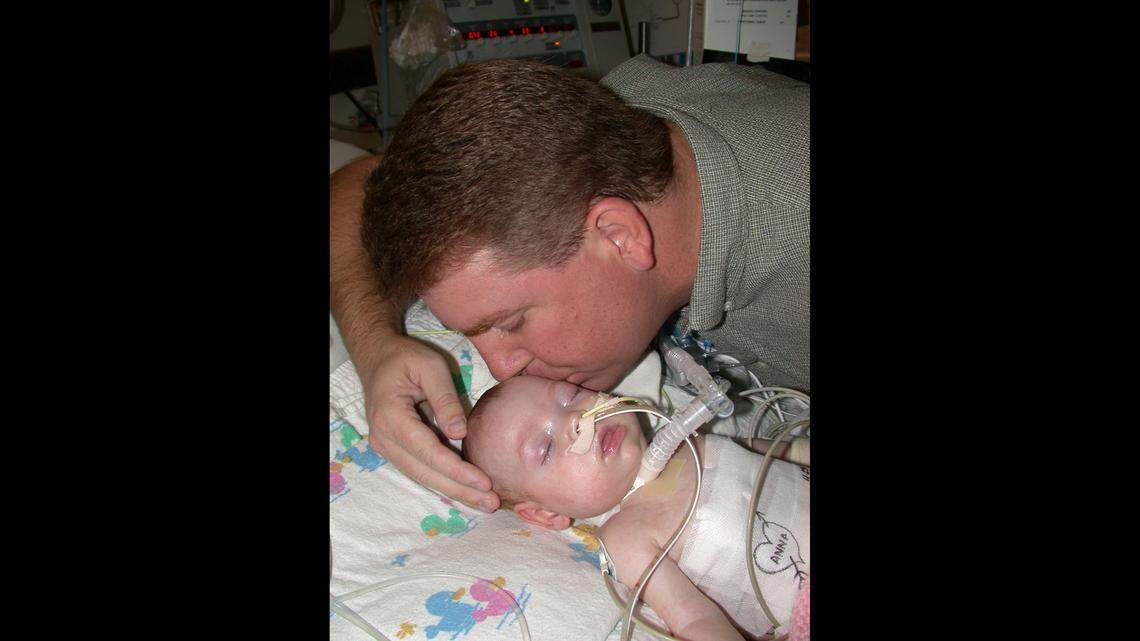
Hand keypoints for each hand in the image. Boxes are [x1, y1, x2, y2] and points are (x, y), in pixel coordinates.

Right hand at [362, 334, 500, 512]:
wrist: (377, 357)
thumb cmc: (405, 358)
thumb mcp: (430, 366)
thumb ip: (445, 398)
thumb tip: (460, 434)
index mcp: (390, 416)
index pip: (426, 451)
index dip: (455, 470)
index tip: (483, 482)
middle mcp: (384, 438)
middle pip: (424, 472)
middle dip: (459, 490)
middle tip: (491, 504)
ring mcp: (387, 446)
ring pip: (422, 477)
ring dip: (454, 492)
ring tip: (485, 503)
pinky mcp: (396, 449)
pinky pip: (421, 470)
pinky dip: (445, 482)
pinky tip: (467, 491)